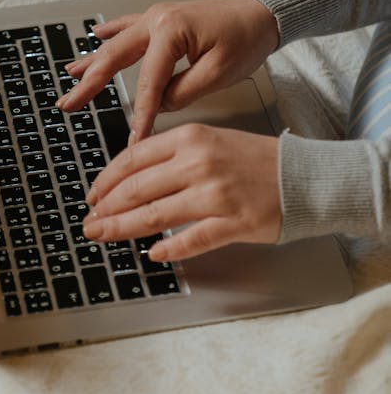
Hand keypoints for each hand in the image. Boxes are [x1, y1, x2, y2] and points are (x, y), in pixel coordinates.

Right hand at [57, 0, 278, 143]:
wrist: (262, 13)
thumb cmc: (246, 38)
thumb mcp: (219, 73)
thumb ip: (184, 91)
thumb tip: (160, 104)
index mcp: (170, 32)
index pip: (148, 83)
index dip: (140, 114)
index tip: (134, 139)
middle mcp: (157, 21)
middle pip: (115, 59)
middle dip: (90, 84)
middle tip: (69, 104)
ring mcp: (157, 18)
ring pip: (116, 43)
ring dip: (92, 61)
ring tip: (70, 76)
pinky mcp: (162, 20)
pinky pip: (129, 27)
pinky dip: (110, 33)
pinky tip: (94, 36)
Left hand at [82, 124, 280, 260]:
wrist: (304, 176)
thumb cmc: (256, 160)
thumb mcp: (209, 141)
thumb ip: (171, 155)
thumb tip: (129, 178)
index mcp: (190, 138)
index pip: (132, 160)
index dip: (105, 181)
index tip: (92, 196)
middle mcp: (198, 163)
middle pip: (136, 189)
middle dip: (105, 209)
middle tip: (89, 222)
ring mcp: (215, 194)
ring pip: (153, 215)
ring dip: (121, 229)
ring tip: (102, 236)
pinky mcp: (232, 223)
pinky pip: (191, 240)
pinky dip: (168, 249)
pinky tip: (152, 254)